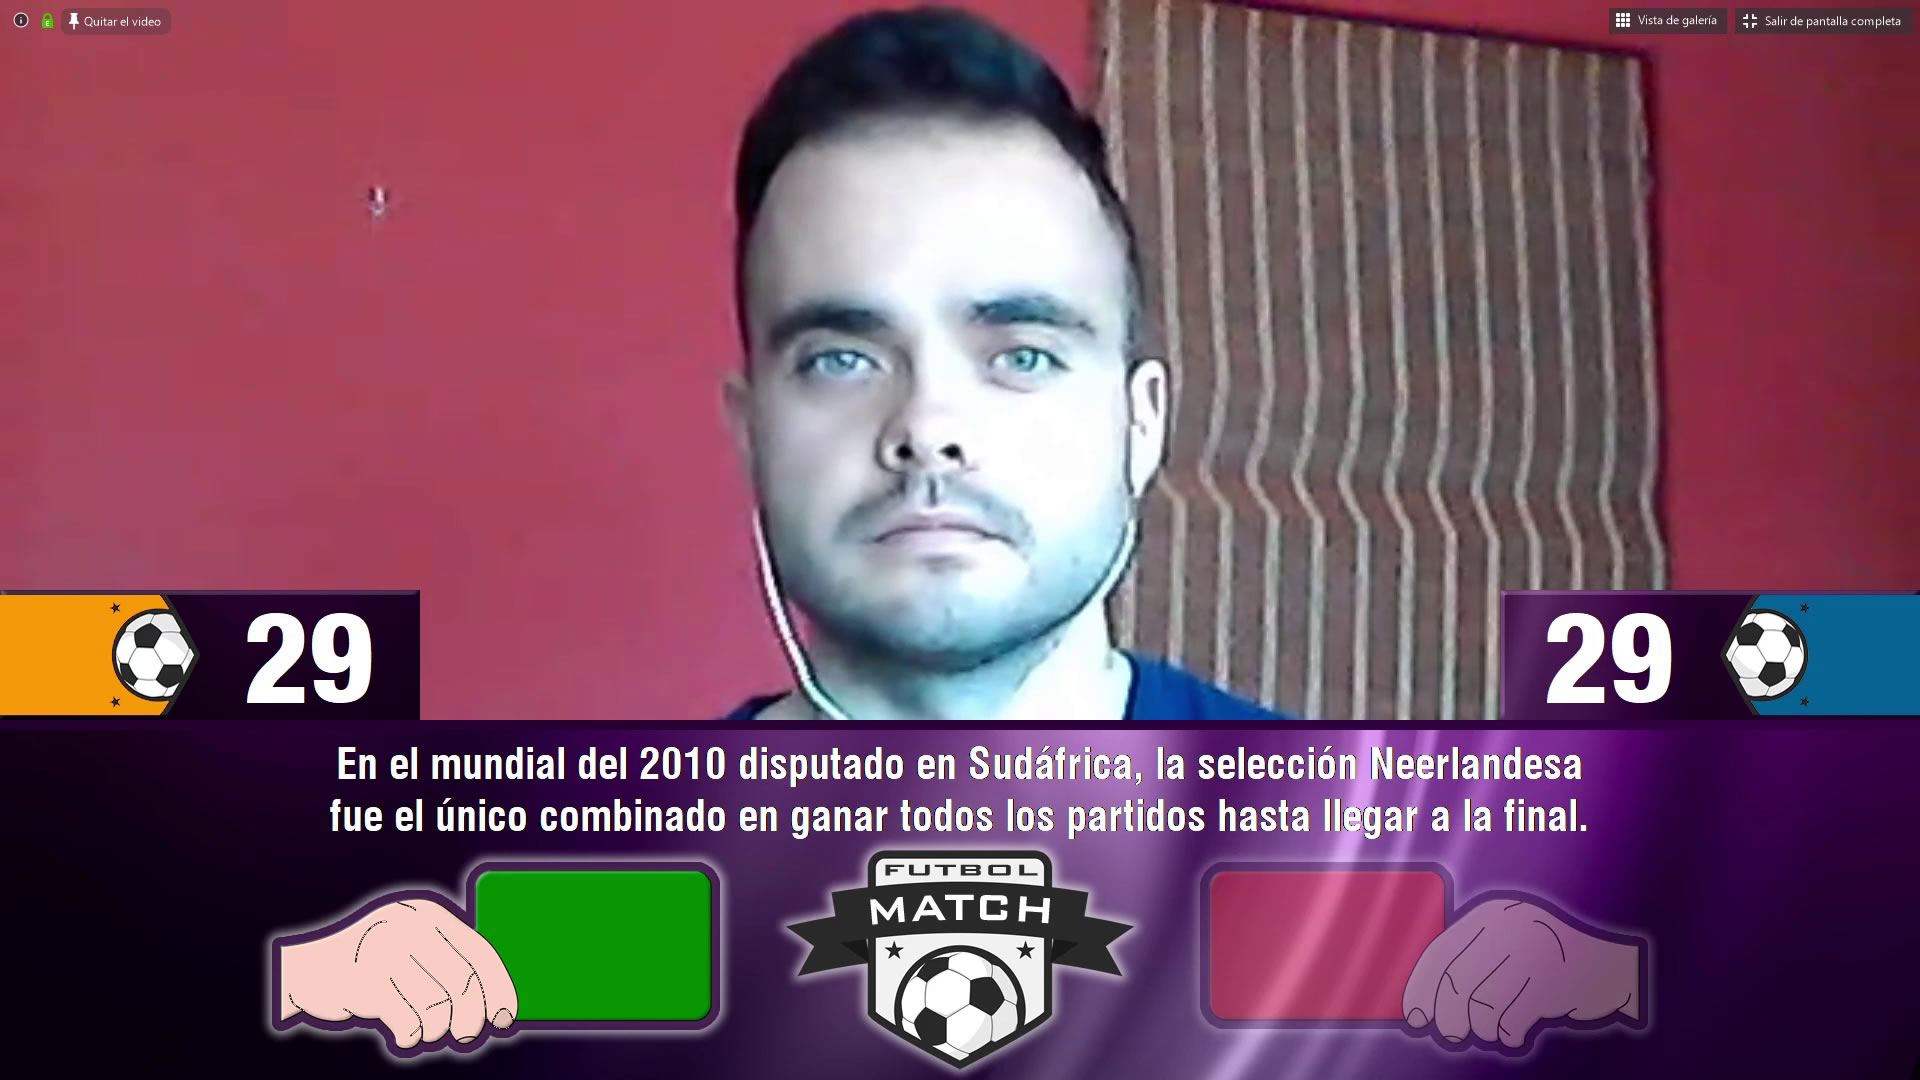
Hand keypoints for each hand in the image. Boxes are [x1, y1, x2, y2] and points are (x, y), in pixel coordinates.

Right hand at [278, 897, 517, 1049]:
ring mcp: (385, 951)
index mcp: (430, 915)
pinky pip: (408, 1022)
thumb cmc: (374, 965)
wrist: (308, 969)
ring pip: (437, 1007)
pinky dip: (412, 1037)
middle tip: (466, 1034)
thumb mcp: (412, 950)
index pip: (481, 953)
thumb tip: (497, 1008)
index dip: (500, 989)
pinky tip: (404, 1035)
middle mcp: (410, 927)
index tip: (506, 1018)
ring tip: (426, 1031)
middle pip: (463, 984)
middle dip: (471, 1018)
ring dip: (437, 1030)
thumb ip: (450, 966)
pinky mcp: (364, 981)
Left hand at [1402, 897, 1640, 1048]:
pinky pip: (1512, 1021)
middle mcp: (1508, 926)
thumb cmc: (1554, 960)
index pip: (1439, 954)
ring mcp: (1534, 950)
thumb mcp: (1509, 948)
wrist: (1619, 965)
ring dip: (1483, 1029)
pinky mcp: (1556, 979)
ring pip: (1481, 1006)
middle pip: (1456, 982)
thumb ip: (1471, 964)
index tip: (1416, 1017)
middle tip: (1455, 1034)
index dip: (1420, 990)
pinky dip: (1509, 1035)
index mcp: (1489, 915)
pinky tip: (1516, 1034)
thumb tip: (1426, 1005)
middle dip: (1448, 1017)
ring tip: (1495, 1031)